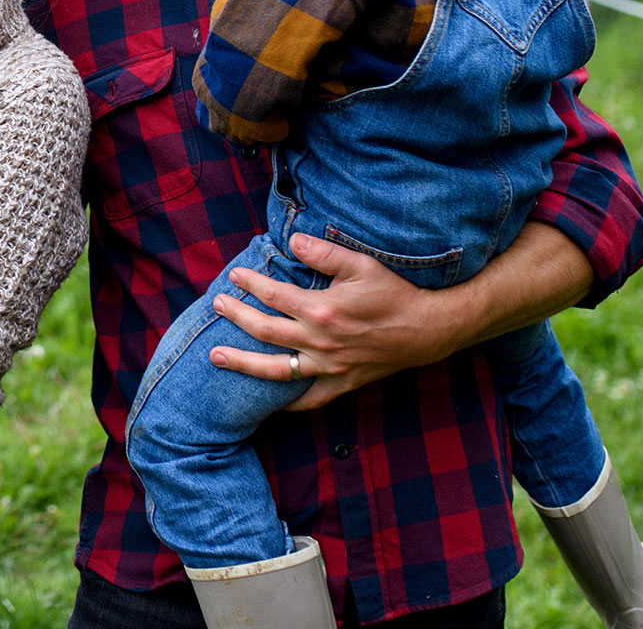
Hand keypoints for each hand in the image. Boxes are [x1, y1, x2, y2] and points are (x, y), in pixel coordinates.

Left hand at [208, 232, 460, 408]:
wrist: (427, 330)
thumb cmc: (394, 293)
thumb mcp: (362, 264)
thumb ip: (325, 253)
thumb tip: (292, 241)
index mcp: (322, 309)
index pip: (273, 295)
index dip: (250, 284)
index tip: (234, 275)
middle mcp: (320, 341)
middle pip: (265, 331)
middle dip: (236, 316)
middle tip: (216, 305)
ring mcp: (328, 367)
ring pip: (275, 369)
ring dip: (243, 363)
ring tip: (215, 356)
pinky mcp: (340, 384)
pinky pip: (307, 399)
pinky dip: (285, 402)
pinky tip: (266, 401)